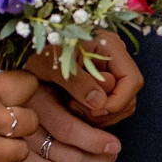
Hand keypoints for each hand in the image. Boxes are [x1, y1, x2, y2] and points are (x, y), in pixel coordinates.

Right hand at [14, 84, 122, 161]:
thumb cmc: (32, 91)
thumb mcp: (50, 77)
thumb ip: (75, 88)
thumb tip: (100, 103)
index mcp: (34, 106)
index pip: (69, 131)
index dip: (97, 142)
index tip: (114, 144)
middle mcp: (23, 136)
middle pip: (71, 160)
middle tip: (112, 157)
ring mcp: (17, 160)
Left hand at [27, 29, 142, 127]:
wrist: (29, 51)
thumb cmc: (39, 51)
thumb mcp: (52, 65)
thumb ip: (77, 81)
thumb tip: (100, 102)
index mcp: (110, 46)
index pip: (132, 81)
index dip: (117, 102)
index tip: (93, 111)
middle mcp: (116, 58)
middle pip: (129, 96)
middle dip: (106, 111)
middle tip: (76, 110)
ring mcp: (112, 71)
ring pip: (121, 105)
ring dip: (100, 115)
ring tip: (72, 108)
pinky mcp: (104, 83)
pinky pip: (110, 106)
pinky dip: (95, 114)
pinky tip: (75, 107)